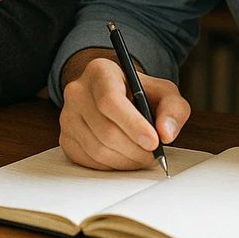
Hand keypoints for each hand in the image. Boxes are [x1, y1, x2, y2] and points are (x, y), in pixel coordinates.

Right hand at [59, 55, 189, 170]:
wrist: (114, 95)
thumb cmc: (138, 93)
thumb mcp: (163, 92)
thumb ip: (173, 108)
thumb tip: (166, 133)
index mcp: (100, 72)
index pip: (110, 101)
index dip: (133, 125)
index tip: (153, 142)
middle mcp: (77, 91)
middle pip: (105, 130)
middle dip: (135, 149)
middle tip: (153, 154)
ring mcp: (67, 116)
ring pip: (97, 150)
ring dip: (126, 161)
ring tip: (141, 155)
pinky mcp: (65, 138)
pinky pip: (89, 161)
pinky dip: (112, 166)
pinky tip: (124, 157)